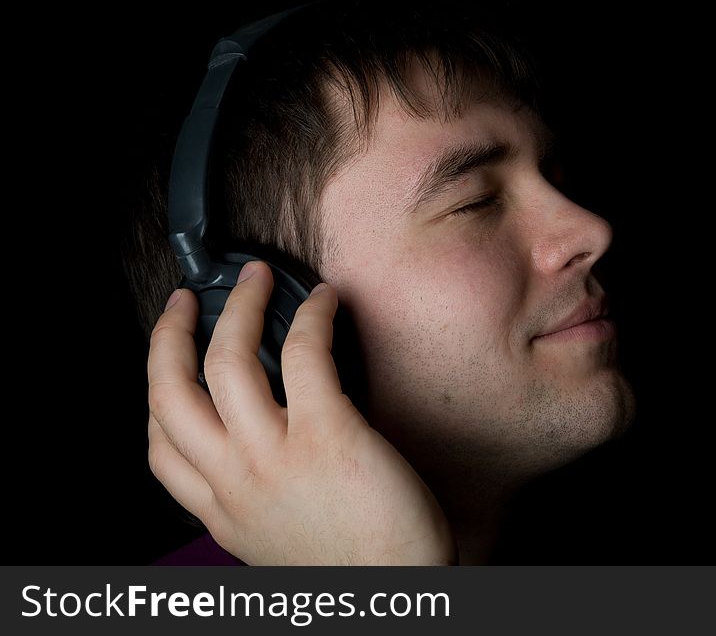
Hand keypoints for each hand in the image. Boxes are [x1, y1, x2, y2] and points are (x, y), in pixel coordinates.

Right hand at [147, 261, 455, 564]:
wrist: (396, 599)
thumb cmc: (354, 570)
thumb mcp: (276, 542)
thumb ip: (255, 501)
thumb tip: (261, 450)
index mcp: (222, 512)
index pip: (159, 446)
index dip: (156, 393)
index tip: (167, 362)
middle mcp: (234, 481)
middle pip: (169, 393)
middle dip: (167, 336)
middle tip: (184, 301)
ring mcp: (274, 456)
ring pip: (226, 361)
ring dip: (238, 306)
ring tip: (255, 279)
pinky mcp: (327, 434)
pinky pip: (304, 355)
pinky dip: (310, 317)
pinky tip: (324, 301)